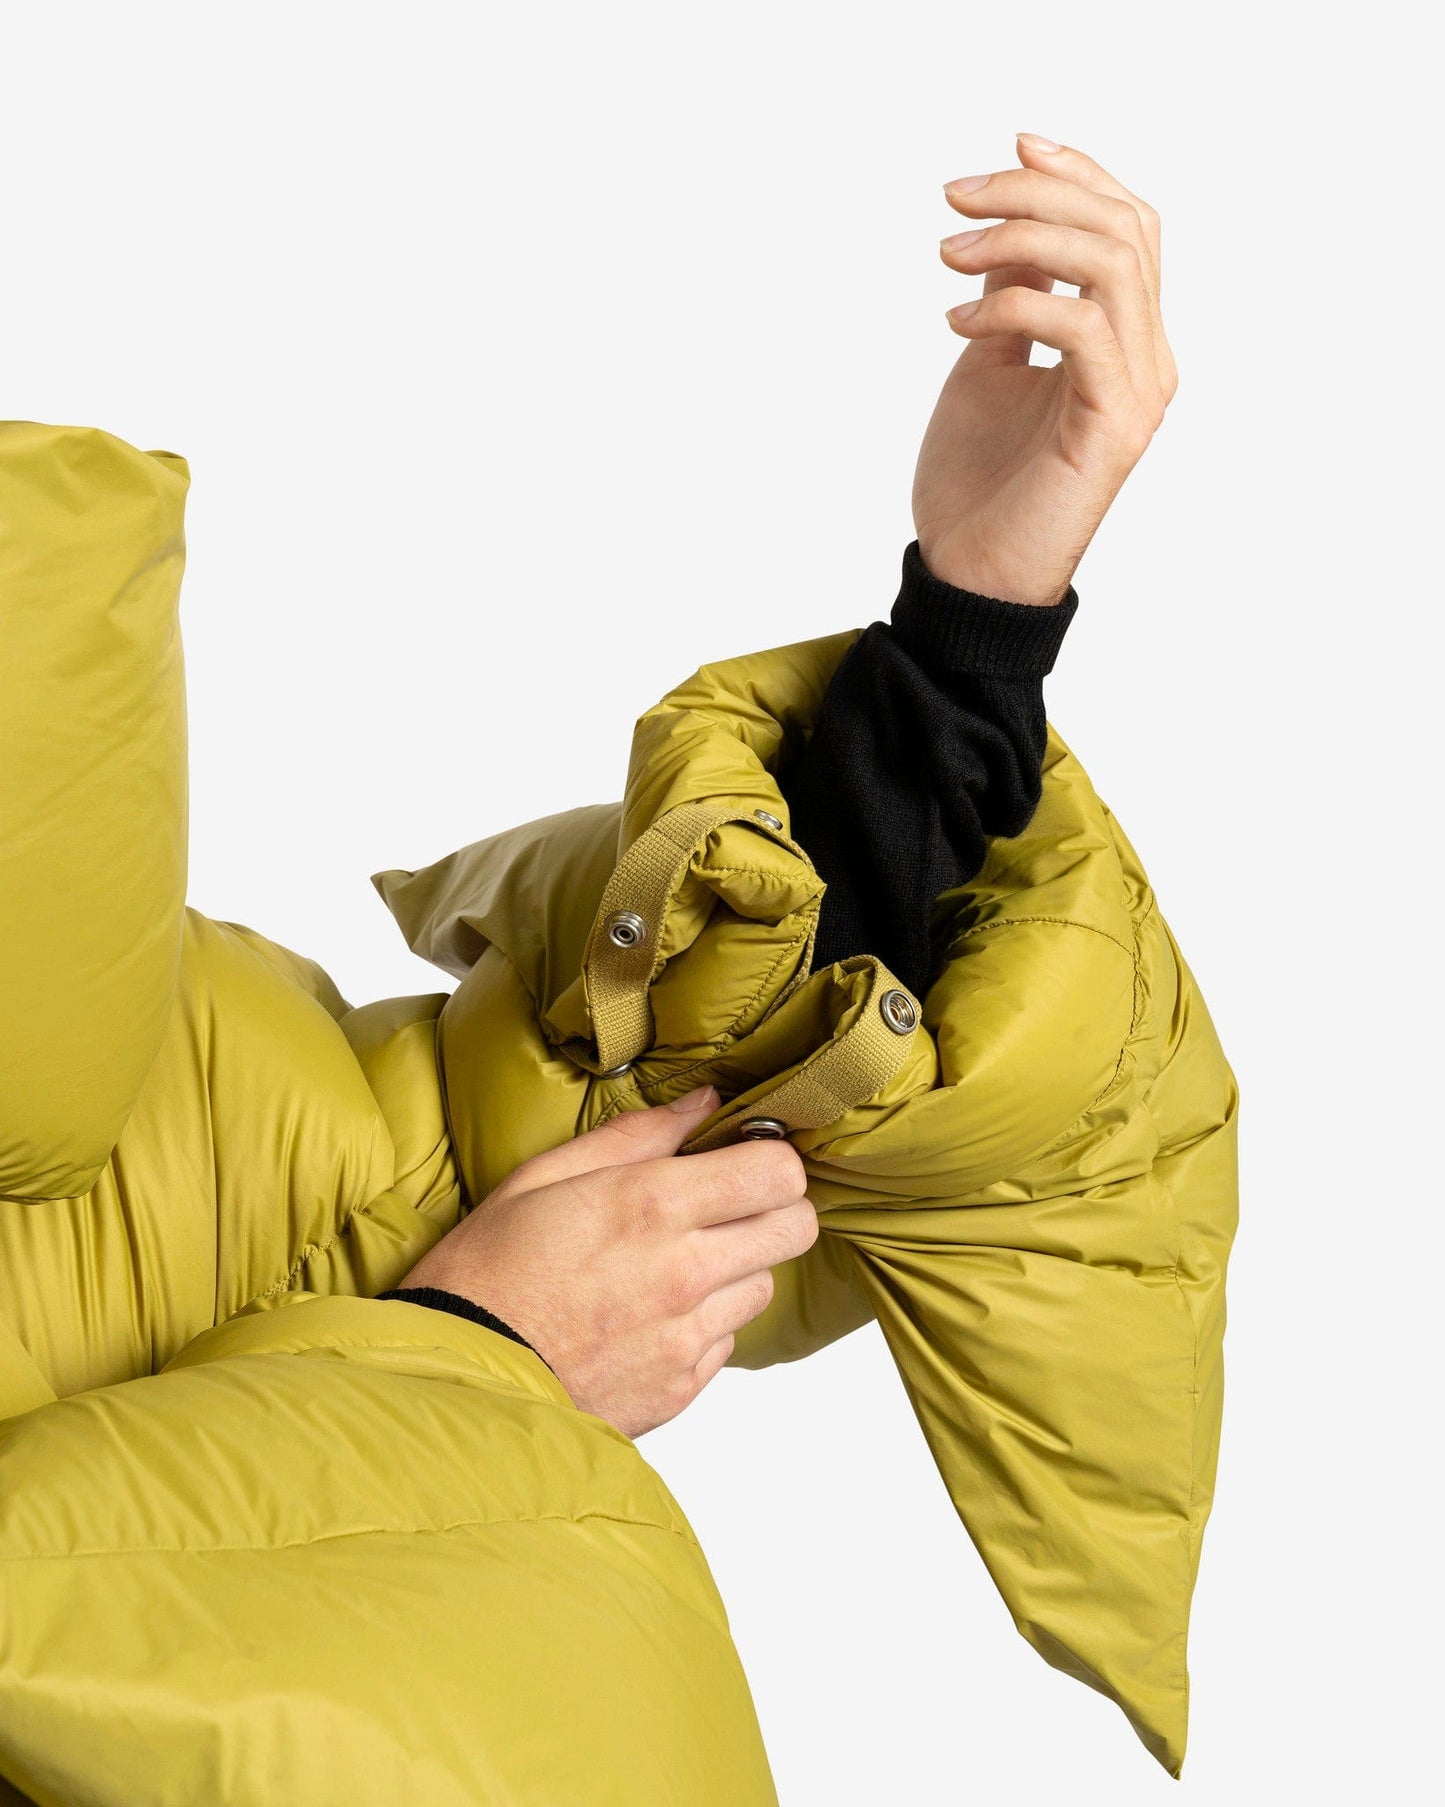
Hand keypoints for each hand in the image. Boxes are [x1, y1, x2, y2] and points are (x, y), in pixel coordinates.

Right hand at [396, 1085, 816, 1438]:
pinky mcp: (679, 1386)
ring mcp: (686, 1335)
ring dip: (735, 1270)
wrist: (455, 1378)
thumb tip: (700, 1104)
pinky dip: (702, 1324)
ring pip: (763, 1286)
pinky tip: (648, 1316)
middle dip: (773, 1210)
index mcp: (652, 1205)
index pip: (777, 1172)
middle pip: (795, 1228)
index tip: (744, 1158)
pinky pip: (725, 1342)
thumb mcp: (542, 1178)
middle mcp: (685, 1270)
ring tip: (672, 1267)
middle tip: (728, 1207)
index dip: (770, 1159)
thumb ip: (634, 1137)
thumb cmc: (485, 1272)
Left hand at [912, 132, 1176, 606]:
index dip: (1076, 172)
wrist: (969, 575)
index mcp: (1124, 340)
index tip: (1009, 146)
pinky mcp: (1114, 425)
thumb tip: (1012, 231)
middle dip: (1037, 191)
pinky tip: (958, 319)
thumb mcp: (988, 363)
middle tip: (957, 197)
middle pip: (1124, 227)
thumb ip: (1013, 295)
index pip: (1127, 225)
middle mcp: (1147, 358)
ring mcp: (1139, 391)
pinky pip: (1079, 328)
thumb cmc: (978, 483)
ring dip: (1024, 236)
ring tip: (950, 254)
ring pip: (1112, 262)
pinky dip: (1013, 304)